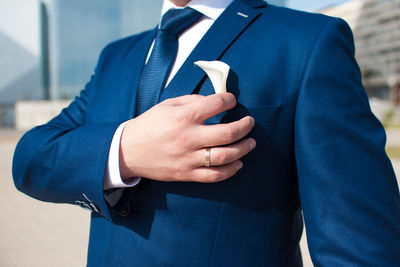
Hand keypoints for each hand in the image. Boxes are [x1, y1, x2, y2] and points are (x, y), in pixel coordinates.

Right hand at [119, 93, 255, 182]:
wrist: (128, 152)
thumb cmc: (149, 125)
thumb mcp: (167, 105)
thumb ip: (192, 101)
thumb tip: (215, 101)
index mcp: (183, 117)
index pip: (216, 104)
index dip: (229, 100)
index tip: (232, 101)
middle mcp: (189, 138)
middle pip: (228, 132)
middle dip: (245, 126)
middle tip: (250, 122)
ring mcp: (189, 158)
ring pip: (226, 156)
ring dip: (244, 148)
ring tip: (251, 143)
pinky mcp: (187, 174)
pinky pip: (215, 176)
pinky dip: (231, 170)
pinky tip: (238, 163)